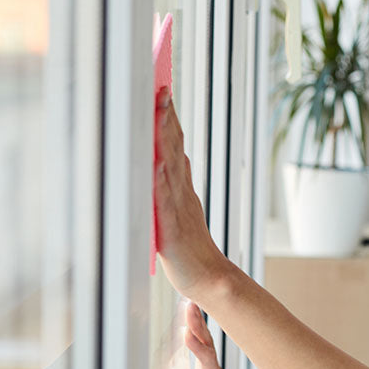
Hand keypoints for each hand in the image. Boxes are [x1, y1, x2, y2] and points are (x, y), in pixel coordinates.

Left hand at [154, 88, 229, 299]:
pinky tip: (158, 164)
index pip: (176, 146)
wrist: (211, 280)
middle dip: (166, 118)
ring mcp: (179, 209)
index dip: (169, 118)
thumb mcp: (183, 210)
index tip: (161, 89)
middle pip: (174, 149)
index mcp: (183, 188)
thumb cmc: (191, 248)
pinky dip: (163, 182)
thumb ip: (176, 185)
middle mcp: (182, 192)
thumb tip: (170, 158)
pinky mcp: (173, 229)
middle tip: (160, 88)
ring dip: (164, 139)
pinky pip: (166, 202)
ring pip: (171, 167)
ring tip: (158, 112)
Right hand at [179, 301, 271, 368]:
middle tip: (189, 304)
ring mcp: (213, 367)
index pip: (205, 360)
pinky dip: (197, 329)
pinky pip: (203, 343)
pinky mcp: (211, 366)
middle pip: (205, 343)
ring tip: (189, 303)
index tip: (186, 332)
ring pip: (205, 340)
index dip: (196, 347)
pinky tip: (192, 318)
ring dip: (197, 322)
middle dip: (196, 324)